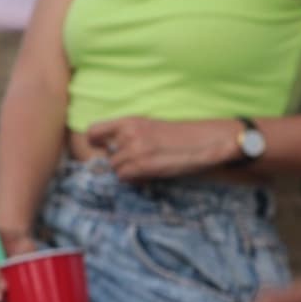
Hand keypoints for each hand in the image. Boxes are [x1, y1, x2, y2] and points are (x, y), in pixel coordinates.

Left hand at [87, 116, 236, 180]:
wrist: (206, 140)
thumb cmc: (179, 136)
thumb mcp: (149, 127)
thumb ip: (128, 135)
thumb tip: (110, 149)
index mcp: (129, 121)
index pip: (94, 131)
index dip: (95, 143)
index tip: (103, 149)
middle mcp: (129, 133)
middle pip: (107, 156)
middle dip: (119, 162)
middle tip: (136, 164)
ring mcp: (135, 149)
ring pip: (115, 168)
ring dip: (127, 171)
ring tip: (145, 169)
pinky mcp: (144, 164)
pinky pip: (125, 177)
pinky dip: (134, 179)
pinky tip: (148, 175)